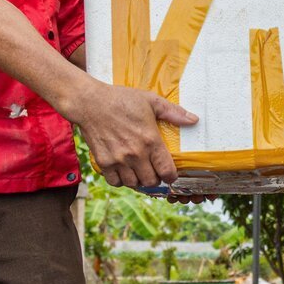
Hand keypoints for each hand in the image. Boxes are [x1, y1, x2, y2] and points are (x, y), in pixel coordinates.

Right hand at [72, 82, 197, 188]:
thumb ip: (174, 112)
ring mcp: (118, 160)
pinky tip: (123, 171)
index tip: (170, 174)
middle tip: (154, 171)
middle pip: (151, 181)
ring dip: (138, 180)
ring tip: (139, 171)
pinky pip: (116, 182)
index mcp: (151, 140)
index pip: (167, 171)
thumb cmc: (121, 99)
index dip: (171, 176)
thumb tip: (194, 120)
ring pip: (134, 184)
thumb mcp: (151, 100)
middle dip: (155, 178)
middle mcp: (136, 154)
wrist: (89, 102)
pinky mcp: (104, 162)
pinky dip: (121, 180)